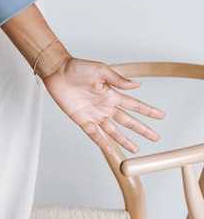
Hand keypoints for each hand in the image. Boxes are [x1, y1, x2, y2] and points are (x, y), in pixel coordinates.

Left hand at [43, 57, 164, 154]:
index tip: (161, 116)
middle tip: (155, 137)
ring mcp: (94, 114)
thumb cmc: (77, 67)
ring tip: (135, 149)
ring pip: (113, 131)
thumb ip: (118, 79)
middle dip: (141, 129)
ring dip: (124, 140)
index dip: (147, 110)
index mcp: (112, 94)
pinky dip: (104, 143)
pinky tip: (111, 151)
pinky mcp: (82, 120)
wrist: (56, 71)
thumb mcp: (100, 70)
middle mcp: (105, 106)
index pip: (134, 104)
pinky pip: (95, 135)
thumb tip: (137, 85)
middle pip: (127, 121)